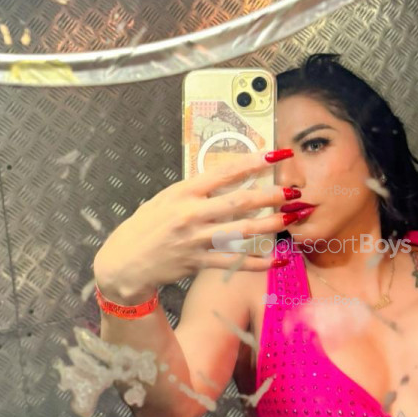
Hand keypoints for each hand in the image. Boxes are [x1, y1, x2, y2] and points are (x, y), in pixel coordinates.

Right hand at [93, 148, 296, 299]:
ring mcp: (195, 239)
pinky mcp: (197, 262)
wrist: (123, 262)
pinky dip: (257, 262)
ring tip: (293, 217)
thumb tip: (225, 178)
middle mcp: (191, 214)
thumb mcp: (165, 199)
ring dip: (271, 224)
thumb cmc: (145, 226)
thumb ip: (194, 190)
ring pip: (241, 231)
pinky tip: (277, 259)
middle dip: (270, 195)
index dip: (252, 161)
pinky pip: (233, 262)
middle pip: (239, 202)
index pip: (224, 172)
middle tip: (294, 191)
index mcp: (183, 192)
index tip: (276, 153)